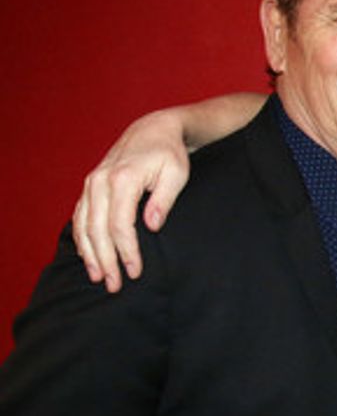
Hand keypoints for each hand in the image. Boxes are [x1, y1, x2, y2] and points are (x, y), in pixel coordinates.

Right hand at [72, 107, 191, 291]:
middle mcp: (100, 181)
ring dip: (90, 254)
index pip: (120, 224)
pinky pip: (80, 216)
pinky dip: (82, 238)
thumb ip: (164, 200)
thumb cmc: (170, 154)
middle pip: (98, 229)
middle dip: (106, 260)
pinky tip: (89, 257)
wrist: (153, 130)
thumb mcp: (177, 174)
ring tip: (99, 277)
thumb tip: (152, 226)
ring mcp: (91, 184)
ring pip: (84, 225)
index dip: (127, 251)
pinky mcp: (89, 187)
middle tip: (115, 285)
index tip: (136, 271)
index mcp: (123, 178)